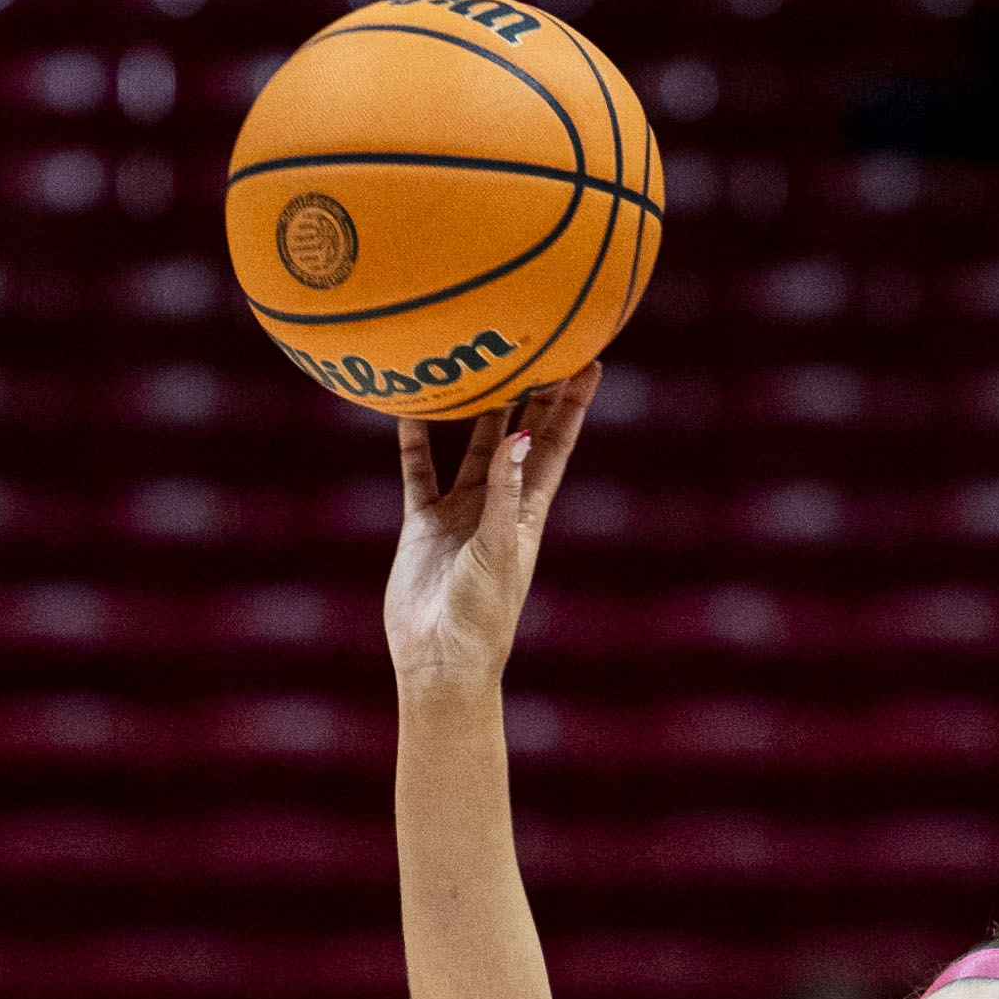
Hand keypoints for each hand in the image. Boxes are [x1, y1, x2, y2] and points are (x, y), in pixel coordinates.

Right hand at [384, 368, 596, 695]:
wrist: (440, 658)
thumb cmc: (482, 614)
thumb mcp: (499, 550)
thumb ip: (505, 493)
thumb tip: (518, 436)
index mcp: (529, 511)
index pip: (555, 445)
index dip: (572, 405)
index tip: (589, 361)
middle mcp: (499, 505)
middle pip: (520, 434)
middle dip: (535, 391)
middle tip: (541, 340)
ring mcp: (462, 511)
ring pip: (474, 446)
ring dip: (481, 407)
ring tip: (483, 360)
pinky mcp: (424, 522)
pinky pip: (419, 470)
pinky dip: (414, 439)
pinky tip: (409, 406)